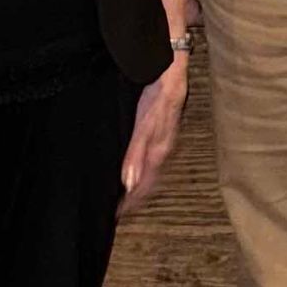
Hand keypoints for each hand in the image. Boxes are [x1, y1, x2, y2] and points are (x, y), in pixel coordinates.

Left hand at [121, 49, 188, 212]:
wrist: (172, 70)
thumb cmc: (158, 95)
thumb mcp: (144, 124)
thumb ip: (136, 153)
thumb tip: (129, 184)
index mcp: (158, 152)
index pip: (143, 186)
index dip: (129, 202)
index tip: (114, 216)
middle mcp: (162, 151)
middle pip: (147, 183)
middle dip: (133, 198)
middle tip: (115, 211)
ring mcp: (163, 141)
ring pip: (149, 172)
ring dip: (136, 186)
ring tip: (122, 195)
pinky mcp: (160, 132)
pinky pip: (149, 159)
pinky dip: (139, 170)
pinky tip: (132, 167)